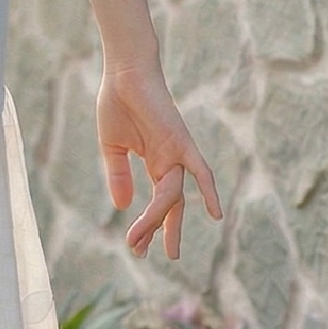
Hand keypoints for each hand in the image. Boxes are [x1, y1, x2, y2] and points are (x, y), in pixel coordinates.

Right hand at [97, 61, 222, 258]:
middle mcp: (171, 161)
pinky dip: (208, 190)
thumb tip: (121, 207)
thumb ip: (118, 176)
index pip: (159, 202)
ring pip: (172, 195)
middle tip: (144, 255)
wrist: (123, 73)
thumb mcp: (113, 148)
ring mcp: (178, 152)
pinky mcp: (181, 141)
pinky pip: (200, 169)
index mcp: (156, 162)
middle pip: (168, 204)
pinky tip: (214, 214)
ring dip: (159, 219)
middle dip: (158, 231)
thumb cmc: (117, 103)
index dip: (150, 226)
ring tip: (149, 243)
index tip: (138, 248)